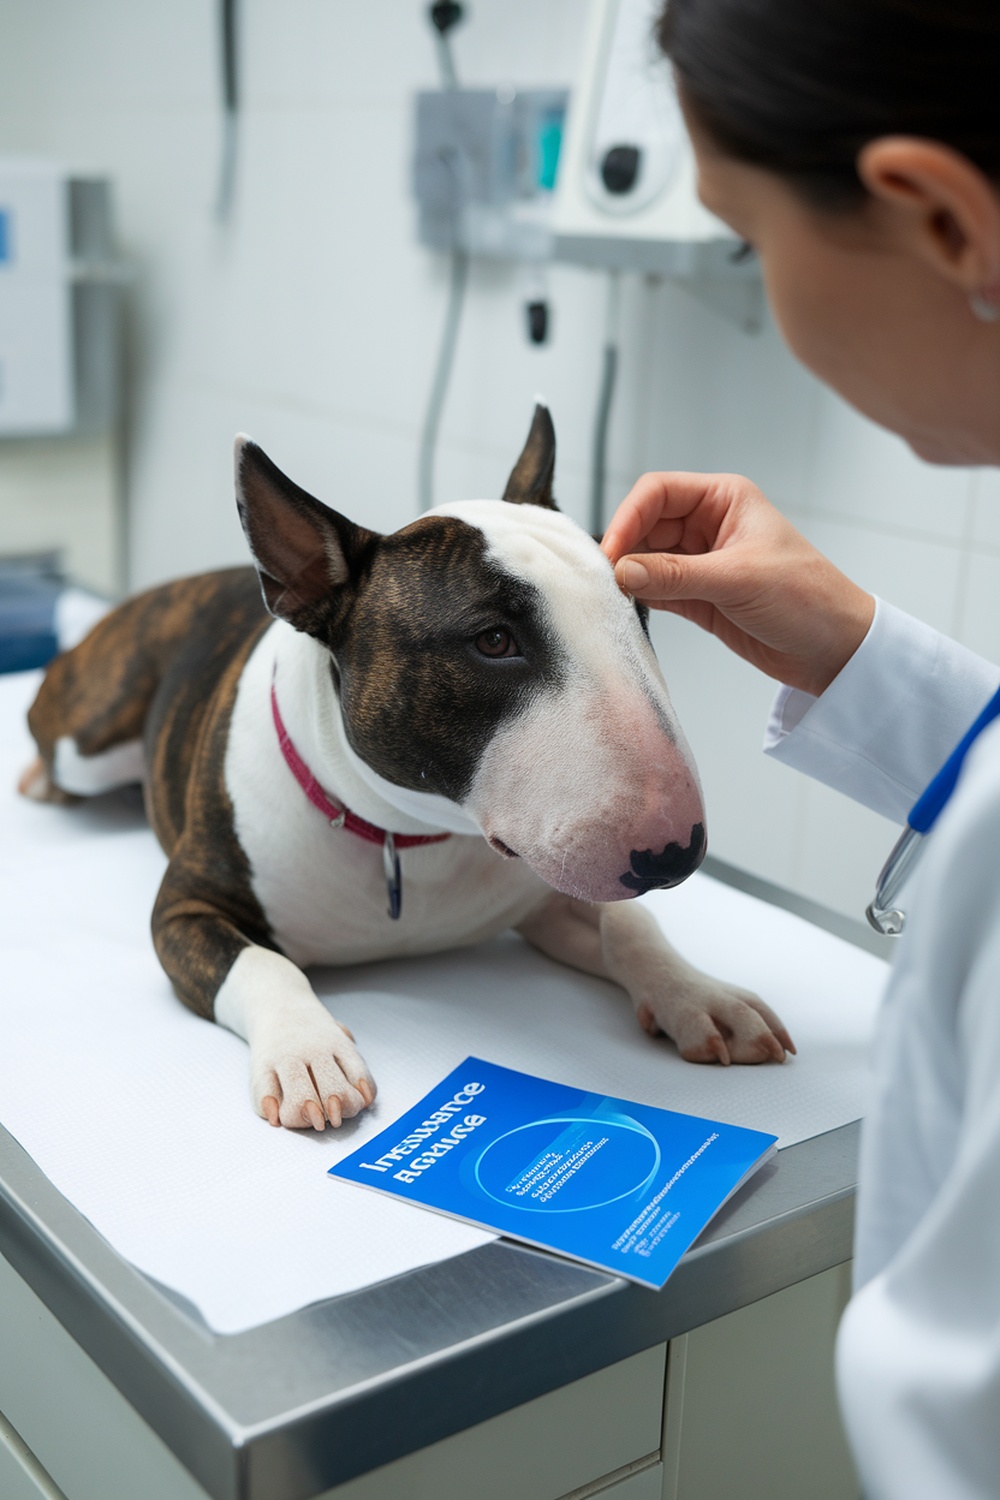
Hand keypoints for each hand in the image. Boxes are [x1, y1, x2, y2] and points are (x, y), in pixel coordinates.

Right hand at [601, 471, 874, 697]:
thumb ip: (676, 575)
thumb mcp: (739, 579)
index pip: (659, 492)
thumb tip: (623, 571)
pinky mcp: (698, 597)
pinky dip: (640, 598)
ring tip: (615, 596)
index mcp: (725, 499)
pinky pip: (656, 590)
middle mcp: (709, 525)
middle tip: (607, 580)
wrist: (834, 649)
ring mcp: (701, 562)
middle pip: (646, 525)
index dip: (629, 517)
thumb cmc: (809, 598)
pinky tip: (630, 608)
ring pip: (646, 559)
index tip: (611, 552)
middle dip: (625, 549)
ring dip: (630, 576)